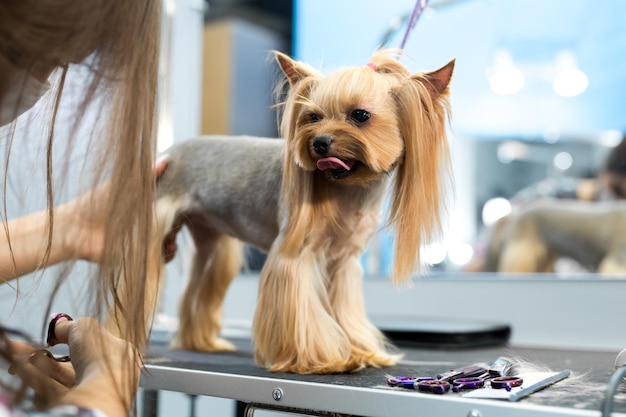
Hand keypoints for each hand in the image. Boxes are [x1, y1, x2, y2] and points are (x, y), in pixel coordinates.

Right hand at [9, 316, 140, 416]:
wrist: (98, 396)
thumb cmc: (101, 359)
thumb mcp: (86, 327)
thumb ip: (70, 325)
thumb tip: (59, 325)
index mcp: (123, 355)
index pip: (98, 343)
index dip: (76, 337)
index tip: (55, 336)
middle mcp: (110, 374)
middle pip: (72, 361)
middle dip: (46, 354)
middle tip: (25, 347)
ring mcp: (93, 391)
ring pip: (59, 376)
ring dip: (37, 364)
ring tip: (18, 354)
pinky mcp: (77, 403)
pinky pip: (53, 390)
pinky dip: (36, 378)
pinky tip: (21, 368)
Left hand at [58, 154, 171, 262]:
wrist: (75, 230)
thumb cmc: (96, 203)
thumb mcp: (124, 186)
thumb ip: (146, 176)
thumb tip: (167, 158)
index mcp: (142, 206)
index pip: (168, 207)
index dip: (177, 209)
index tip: (184, 209)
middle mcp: (143, 223)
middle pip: (169, 226)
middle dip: (176, 229)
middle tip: (175, 229)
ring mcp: (140, 240)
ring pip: (166, 243)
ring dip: (172, 244)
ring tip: (170, 244)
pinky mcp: (136, 256)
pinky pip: (157, 258)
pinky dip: (165, 256)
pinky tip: (165, 252)